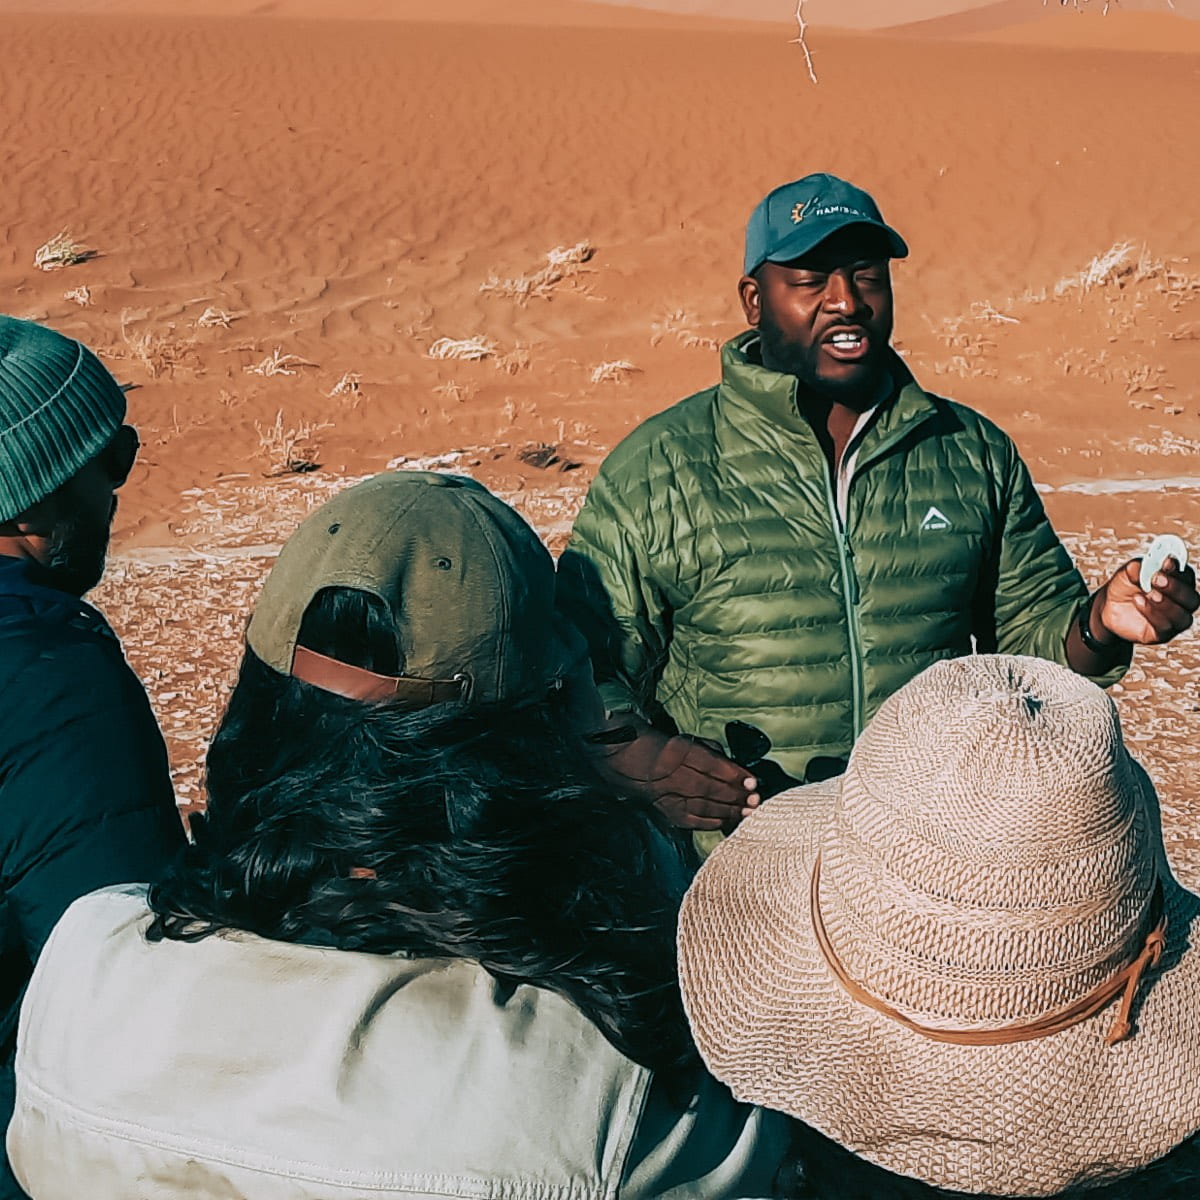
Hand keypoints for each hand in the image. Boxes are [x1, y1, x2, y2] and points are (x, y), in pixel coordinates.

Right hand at [594, 724, 759, 831]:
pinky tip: (728, 820)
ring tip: (748, 812)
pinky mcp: (667, 812)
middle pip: (708, 788)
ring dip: (728, 811)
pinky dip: (712, 821)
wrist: (632, 763)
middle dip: (734, 795)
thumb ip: (713, 752)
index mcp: (678, 752)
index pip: (710, 765)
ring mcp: (668, 796)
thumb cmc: (669, 749)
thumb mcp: (689, 741)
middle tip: (755, 800)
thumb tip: (737, 770)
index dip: (733, 775)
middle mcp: (671, 775)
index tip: (752, 781)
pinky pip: (692, 820)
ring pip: (702, 806)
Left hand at [1096, 557, 1198, 644]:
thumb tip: (1142, 566)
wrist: (1109, 607)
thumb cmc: (1124, 586)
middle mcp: (1181, 601)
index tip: (1167, 562)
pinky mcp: (1161, 633)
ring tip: (1148, 593)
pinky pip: (1164, 627)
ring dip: (1165, 604)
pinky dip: (1152, 613)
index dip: (1178, 569)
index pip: (1186, 576)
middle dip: (1175, 588)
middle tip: (1156, 579)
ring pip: (1181, 616)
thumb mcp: (1127, 573)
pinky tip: (1139, 601)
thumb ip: (1137, 569)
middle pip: (1191, 598)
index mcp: (1178, 582)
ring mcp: (1173, 619)